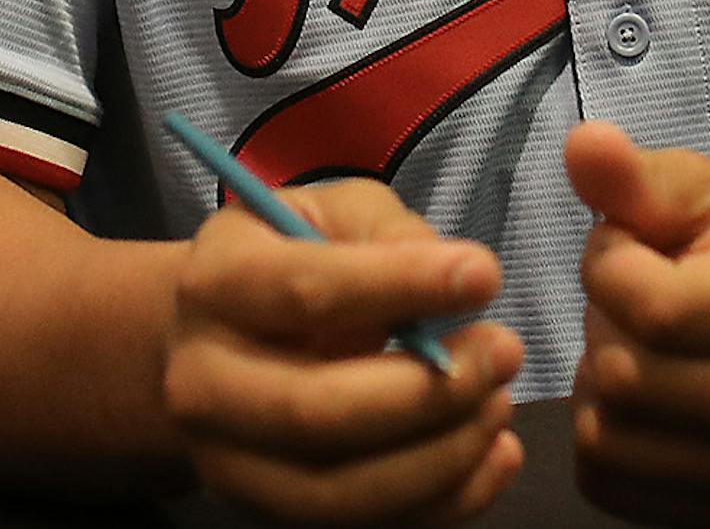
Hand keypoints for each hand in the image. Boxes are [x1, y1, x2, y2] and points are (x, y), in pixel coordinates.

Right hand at [163, 176, 524, 523]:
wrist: (216, 336)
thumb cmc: (292, 254)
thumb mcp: (333, 211)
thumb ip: (389, 234)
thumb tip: (457, 281)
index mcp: (217, 283)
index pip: (307, 291)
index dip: (401, 285)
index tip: (485, 276)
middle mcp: (203, 383)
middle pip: (314, 410)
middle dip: (425, 391)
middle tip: (505, 352)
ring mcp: (228, 462)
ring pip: (333, 491)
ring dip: (437, 457)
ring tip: (500, 405)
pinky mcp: (267, 513)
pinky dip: (439, 504)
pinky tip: (495, 458)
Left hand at [564, 121, 709, 524]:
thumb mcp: (708, 188)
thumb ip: (639, 176)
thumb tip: (580, 142)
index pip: (656, 310)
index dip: (608, 267)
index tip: (622, 243)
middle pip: (628, 383)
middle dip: (601, 325)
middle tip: (626, 296)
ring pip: (610, 445)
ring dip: (596, 387)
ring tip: (631, 345)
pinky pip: (611, 490)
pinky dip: (602, 440)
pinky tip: (635, 397)